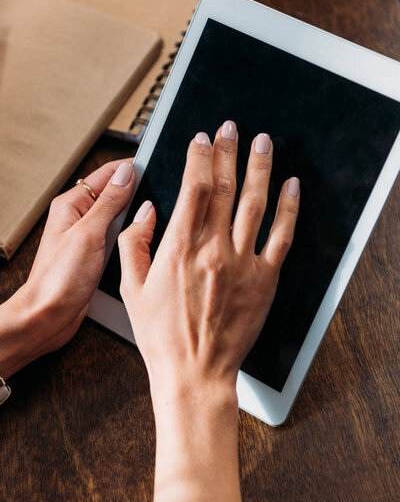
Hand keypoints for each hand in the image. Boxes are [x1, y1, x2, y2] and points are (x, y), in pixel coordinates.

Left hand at [0, 159, 134, 378]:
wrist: (48, 316)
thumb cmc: (59, 279)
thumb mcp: (89, 234)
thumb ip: (109, 202)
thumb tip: (126, 174)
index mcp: (72, 204)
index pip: (106, 174)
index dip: (131, 168)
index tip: (155, 165)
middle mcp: (79, 217)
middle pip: (114, 193)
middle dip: (137, 192)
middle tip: (161, 194)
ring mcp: (88, 235)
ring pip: (119, 216)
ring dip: (134, 216)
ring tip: (154, 217)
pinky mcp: (95, 253)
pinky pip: (117, 236)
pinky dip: (130, 235)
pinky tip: (141, 239)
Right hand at [119, 123, 298, 394]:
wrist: (195, 372)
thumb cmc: (161, 334)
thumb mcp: (131, 288)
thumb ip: (135, 242)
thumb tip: (146, 209)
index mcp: (179, 247)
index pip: (193, 188)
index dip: (199, 158)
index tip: (201, 139)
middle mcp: (213, 248)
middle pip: (225, 187)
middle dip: (228, 152)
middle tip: (230, 128)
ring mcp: (242, 262)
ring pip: (255, 204)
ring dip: (259, 168)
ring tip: (263, 142)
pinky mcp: (264, 279)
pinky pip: (281, 236)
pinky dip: (288, 208)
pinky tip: (291, 186)